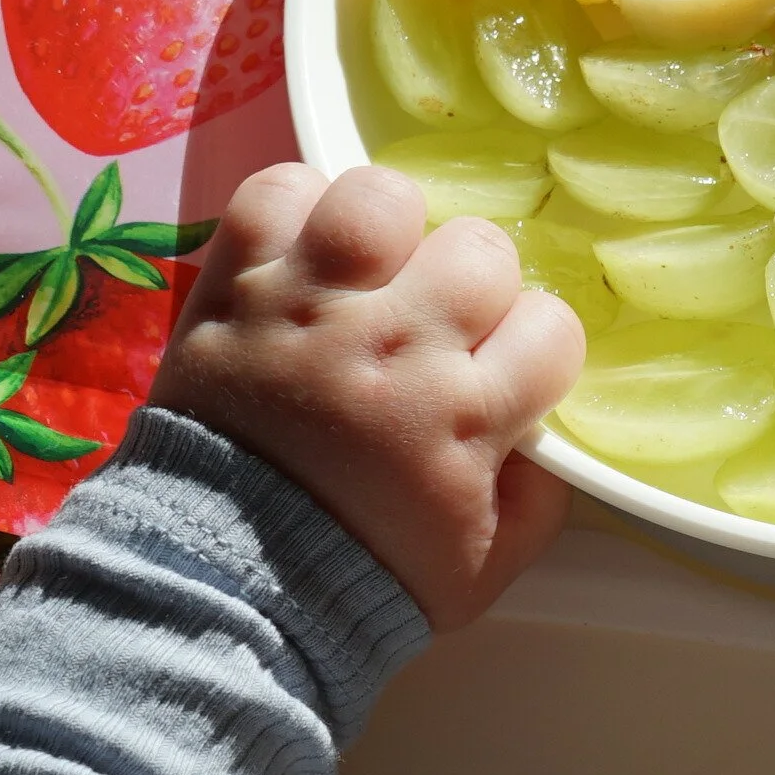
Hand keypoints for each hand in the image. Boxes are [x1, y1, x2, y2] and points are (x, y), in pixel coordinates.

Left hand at [153, 164, 583, 628]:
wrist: (222, 583)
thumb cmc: (365, 577)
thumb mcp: (488, 565)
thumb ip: (541, 494)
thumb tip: (544, 427)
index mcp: (463, 413)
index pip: (552, 325)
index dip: (530, 350)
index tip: (495, 377)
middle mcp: (394, 344)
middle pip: (479, 249)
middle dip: (468, 289)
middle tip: (432, 330)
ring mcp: (310, 307)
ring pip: (384, 198)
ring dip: (390, 232)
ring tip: (371, 275)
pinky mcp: (237, 286)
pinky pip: (280, 191)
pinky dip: (297, 212)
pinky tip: (306, 256)